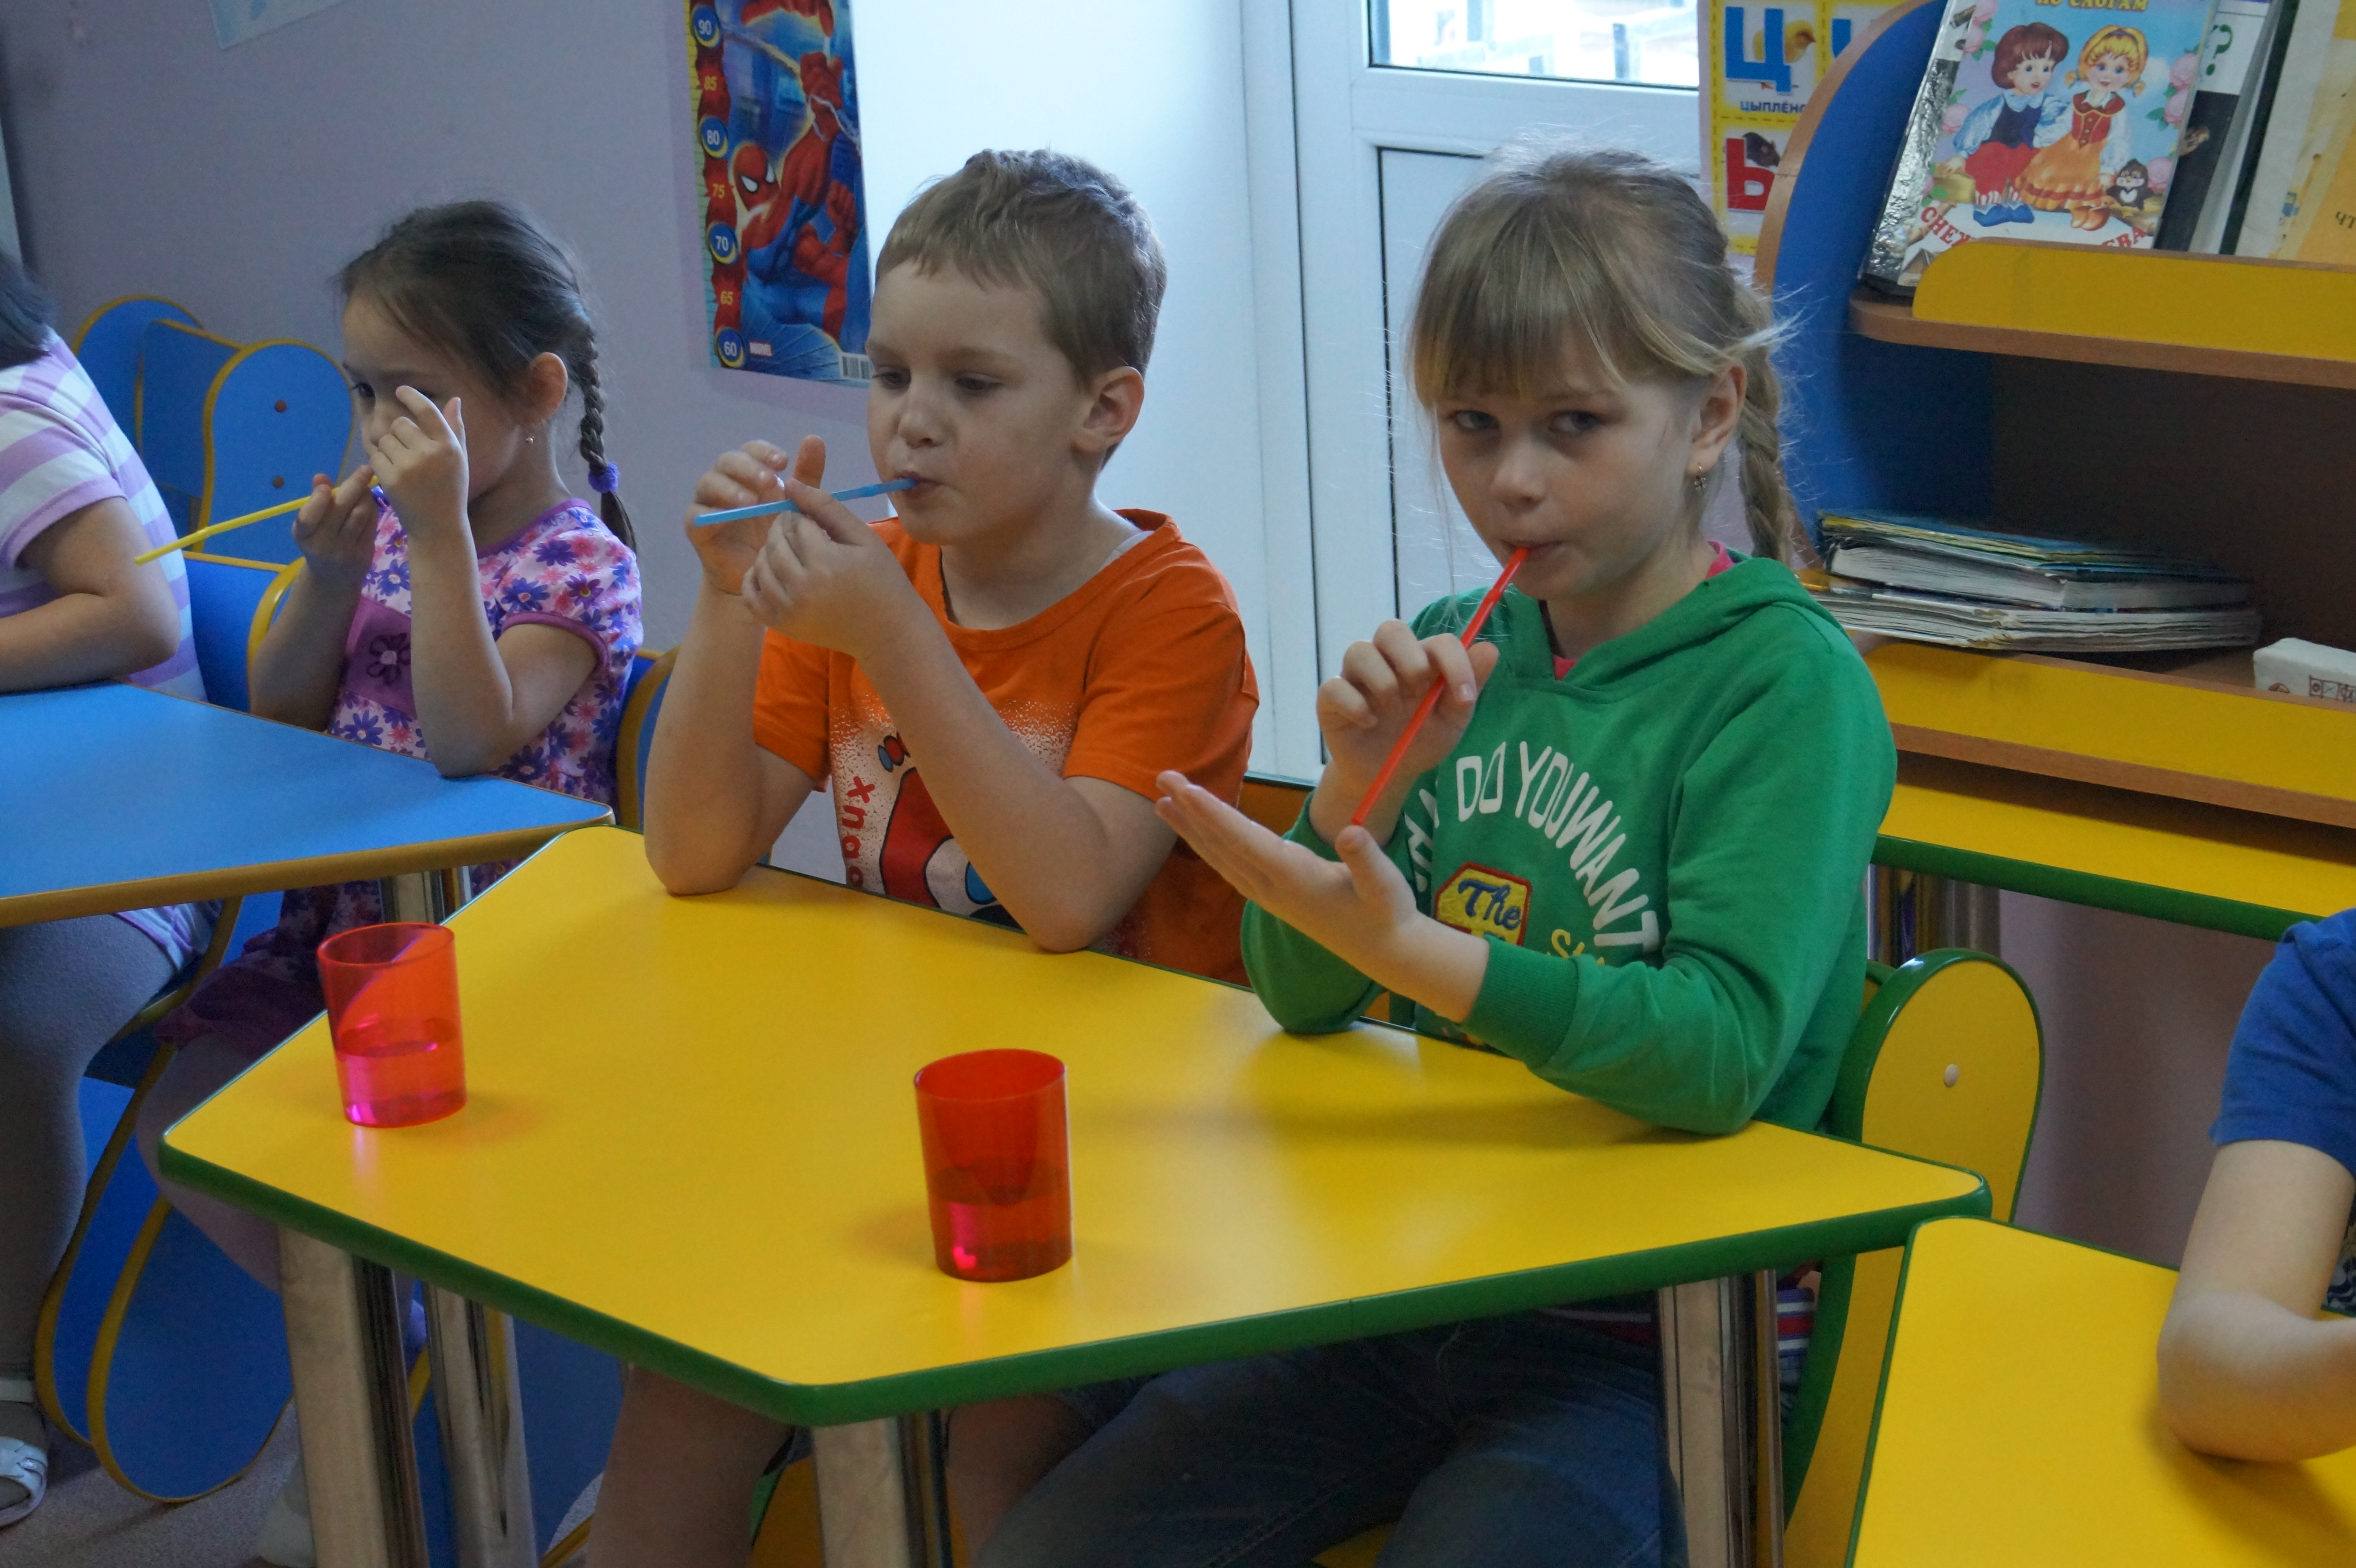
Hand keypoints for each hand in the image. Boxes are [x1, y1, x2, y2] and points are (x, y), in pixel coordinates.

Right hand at [290, 464, 380, 591]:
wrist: (333, 579)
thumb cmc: (319, 542)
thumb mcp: (310, 526)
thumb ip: (316, 501)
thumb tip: (320, 477)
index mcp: (303, 535)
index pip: (307, 518)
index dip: (318, 501)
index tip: (326, 486)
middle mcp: (322, 544)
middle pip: (341, 510)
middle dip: (354, 486)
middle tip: (366, 469)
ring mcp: (344, 550)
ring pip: (359, 515)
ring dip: (365, 496)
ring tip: (365, 485)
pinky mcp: (363, 554)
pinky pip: (370, 525)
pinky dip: (372, 509)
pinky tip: (370, 501)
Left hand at [370, 388, 469, 546]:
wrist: (439, 528)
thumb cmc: (451, 491)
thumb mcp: (460, 460)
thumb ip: (456, 429)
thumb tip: (455, 399)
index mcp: (449, 446)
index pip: (426, 410)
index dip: (411, 396)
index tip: (400, 390)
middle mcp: (430, 453)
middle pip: (400, 424)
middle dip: (399, 433)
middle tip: (407, 452)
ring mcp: (409, 466)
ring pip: (385, 439)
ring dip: (388, 448)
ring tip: (402, 466)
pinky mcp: (392, 479)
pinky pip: (376, 456)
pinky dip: (380, 462)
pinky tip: (393, 475)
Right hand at [686, 437, 823, 595]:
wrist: (761, 574)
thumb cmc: (776, 534)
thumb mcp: (795, 504)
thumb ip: (805, 475)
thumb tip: (815, 439)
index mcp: (748, 472)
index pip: (751, 450)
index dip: (764, 452)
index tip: (784, 462)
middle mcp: (725, 480)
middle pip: (728, 461)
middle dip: (749, 468)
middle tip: (769, 481)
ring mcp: (707, 501)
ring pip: (709, 482)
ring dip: (730, 488)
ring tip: (750, 502)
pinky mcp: (695, 525)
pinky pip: (697, 514)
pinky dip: (711, 512)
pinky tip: (727, 517)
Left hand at [740, 475, 923, 662]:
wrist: (886, 632)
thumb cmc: (882, 580)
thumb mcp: (863, 537)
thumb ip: (826, 507)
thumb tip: (790, 482)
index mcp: (825, 564)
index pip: (794, 523)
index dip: (801, 515)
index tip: (815, 521)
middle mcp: (801, 589)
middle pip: (774, 542)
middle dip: (784, 530)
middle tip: (803, 534)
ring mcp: (788, 611)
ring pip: (760, 564)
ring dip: (771, 551)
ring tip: (793, 552)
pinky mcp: (782, 626)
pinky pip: (751, 594)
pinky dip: (756, 577)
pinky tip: (774, 570)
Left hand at [1157, 770, 1472, 1008]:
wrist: (1384, 951)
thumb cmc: (1387, 912)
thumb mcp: (1386, 885)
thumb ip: (1367, 860)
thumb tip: (1353, 832)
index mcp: (1295, 878)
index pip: (1245, 841)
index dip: (1214, 815)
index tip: (1186, 790)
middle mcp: (1273, 888)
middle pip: (1222, 846)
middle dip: (1191, 811)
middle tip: (1162, 778)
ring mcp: (1268, 895)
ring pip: (1220, 857)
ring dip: (1191, 828)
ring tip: (1163, 800)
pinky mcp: (1271, 896)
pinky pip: (1230, 866)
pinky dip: (1208, 844)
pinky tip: (1195, 831)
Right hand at [1309, 622, 1499, 841]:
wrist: (1387, 775)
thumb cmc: (1420, 741)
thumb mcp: (1452, 720)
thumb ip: (1469, 686)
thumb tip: (1491, 648)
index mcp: (1420, 660)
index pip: (1438, 640)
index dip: (1454, 661)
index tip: (1463, 697)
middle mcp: (1386, 660)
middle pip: (1391, 629)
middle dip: (1410, 659)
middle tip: (1418, 691)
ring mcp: (1356, 677)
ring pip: (1359, 650)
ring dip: (1382, 681)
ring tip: (1392, 709)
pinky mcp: (1331, 698)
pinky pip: (1334, 687)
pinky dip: (1355, 704)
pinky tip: (1370, 722)